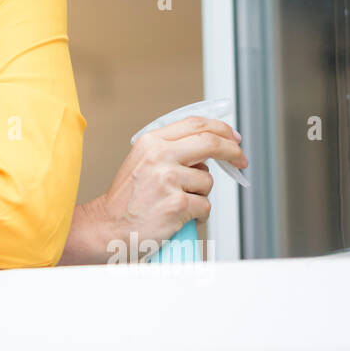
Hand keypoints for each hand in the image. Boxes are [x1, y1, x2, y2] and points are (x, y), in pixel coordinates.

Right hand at [92, 116, 246, 260]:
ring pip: (207, 182)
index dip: (221, 129)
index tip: (233, 137)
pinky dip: (198, 215)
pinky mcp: (177, 205)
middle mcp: (159, 156)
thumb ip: (171, 150)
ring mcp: (168, 180)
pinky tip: (180, 218)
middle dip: (233, 151)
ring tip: (179, 203)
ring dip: (201, 195)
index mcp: (151, 142)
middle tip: (241, 160)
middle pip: (211, 143)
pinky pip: (204, 206)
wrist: (108, 226)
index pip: (195, 124)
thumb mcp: (143, 161)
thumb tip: (208, 147)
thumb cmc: (127, 199)